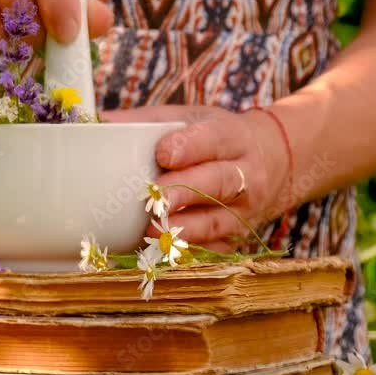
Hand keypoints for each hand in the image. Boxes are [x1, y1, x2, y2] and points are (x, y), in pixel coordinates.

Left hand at [101, 105, 289, 250]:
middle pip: (218, 182)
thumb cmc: (217, 139)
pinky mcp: (238, 239)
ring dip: (185, 229)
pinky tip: (167, 256)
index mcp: (233, 137)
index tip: (163, 152)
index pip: (214, 139)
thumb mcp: (193, 118)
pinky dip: (192, 255)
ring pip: (217, 221)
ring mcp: (245, 211)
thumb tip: (99, 122)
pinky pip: (217, 251)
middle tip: (154, 197)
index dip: (190, 146)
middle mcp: (246, 175)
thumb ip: (149, 121)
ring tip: (154, 230)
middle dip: (185, 191)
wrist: (276, 161)